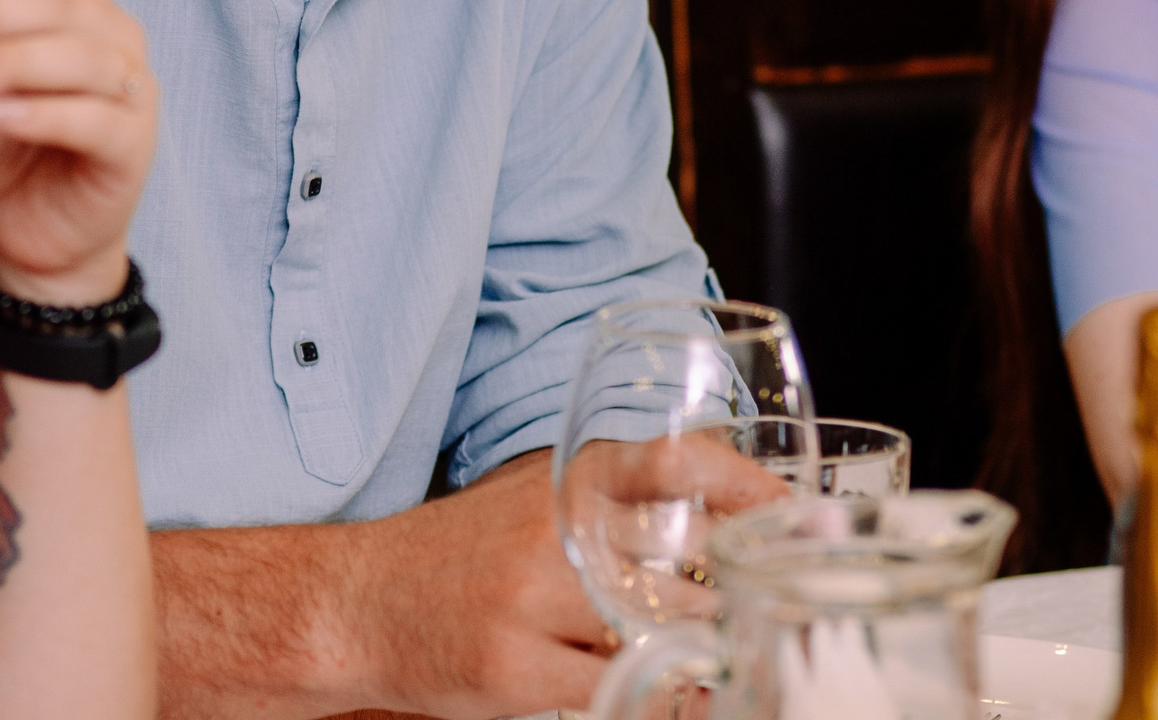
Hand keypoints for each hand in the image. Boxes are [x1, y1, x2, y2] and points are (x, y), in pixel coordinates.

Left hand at [0, 0, 156, 306]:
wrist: (25, 228)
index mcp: (79, 0)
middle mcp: (116, 33)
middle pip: (62, 1)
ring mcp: (134, 88)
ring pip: (84, 56)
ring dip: (19, 59)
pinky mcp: (136, 143)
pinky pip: (97, 120)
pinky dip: (47, 114)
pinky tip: (2, 116)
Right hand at [340, 443, 783, 718]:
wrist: (357, 603)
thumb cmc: (462, 552)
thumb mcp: (539, 496)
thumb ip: (617, 498)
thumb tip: (726, 511)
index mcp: (567, 478)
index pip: (679, 461)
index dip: (750, 486)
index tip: (800, 516)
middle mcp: (555, 528)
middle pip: (686, 557)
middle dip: (745, 590)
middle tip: (790, 607)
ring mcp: (533, 600)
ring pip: (661, 628)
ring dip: (711, 647)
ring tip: (747, 653)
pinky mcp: (515, 669)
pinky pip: (619, 690)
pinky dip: (666, 698)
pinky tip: (690, 698)